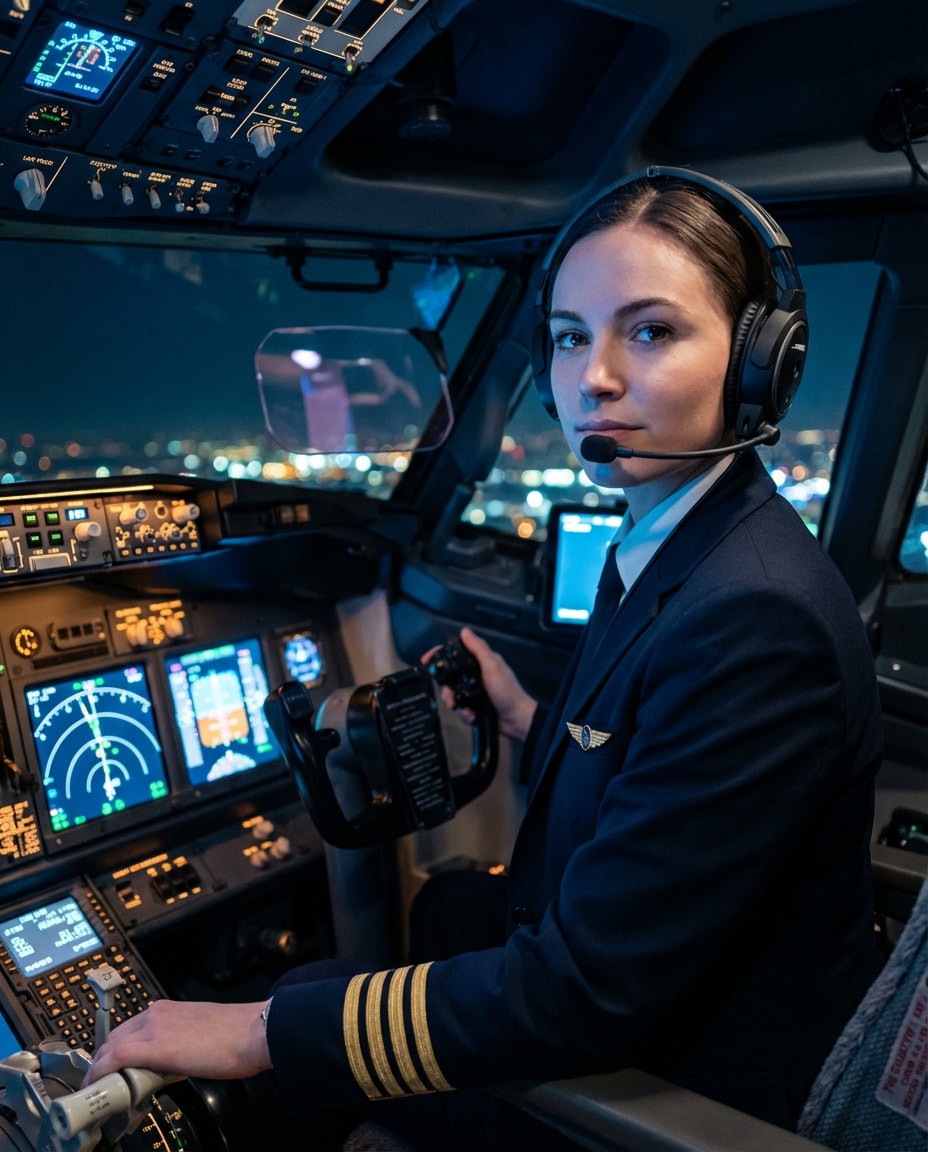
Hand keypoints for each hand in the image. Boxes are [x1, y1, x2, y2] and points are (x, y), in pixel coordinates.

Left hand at [83, 999, 271, 1085]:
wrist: (253, 1032)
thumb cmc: (237, 1036)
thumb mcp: (200, 1033)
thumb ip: (180, 1042)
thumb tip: (172, 1062)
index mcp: (169, 1010)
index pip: (130, 1029)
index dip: (116, 1050)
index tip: (115, 1068)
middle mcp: (157, 1014)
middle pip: (114, 1036)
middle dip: (104, 1060)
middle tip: (104, 1083)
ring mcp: (154, 1027)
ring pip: (110, 1046)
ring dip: (101, 1067)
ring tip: (100, 1089)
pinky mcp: (155, 1046)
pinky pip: (115, 1058)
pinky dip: (101, 1072)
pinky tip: (99, 1086)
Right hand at [424, 627, 536, 742]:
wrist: (517, 720)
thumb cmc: (508, 691)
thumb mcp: (492, 666)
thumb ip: (479, 648)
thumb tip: (465, 631)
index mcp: (480, 663)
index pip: (455, 655)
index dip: (439, 655)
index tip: (427, 659)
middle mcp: (475, 676)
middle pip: (449, 679)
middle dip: (447, 690)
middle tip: (449, 696)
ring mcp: (474, 693)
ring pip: (453, 696)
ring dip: (455, 704)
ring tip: (463, 709)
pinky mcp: (475, 708)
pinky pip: (461, 710)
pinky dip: (464, 714)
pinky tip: (471, 716)